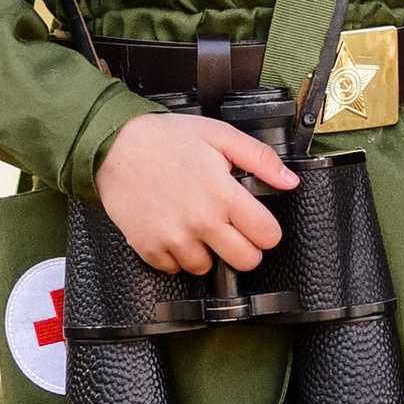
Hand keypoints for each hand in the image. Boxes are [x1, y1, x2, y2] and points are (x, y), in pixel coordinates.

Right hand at [96, 108, 297, 275]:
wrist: (113, 146)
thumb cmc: (165, 138)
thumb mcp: (219, 135)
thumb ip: (259, 159)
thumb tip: (290, 181)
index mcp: (222, 194)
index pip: (267, 236)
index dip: (267, 230)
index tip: (257, 222)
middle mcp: (200, 222)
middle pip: (244, 261)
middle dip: (244, 247)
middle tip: (232, 229)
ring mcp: (173, 239)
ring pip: (207, 267)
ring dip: (207, 251)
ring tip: (196, 223)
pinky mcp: (149, 248)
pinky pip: (174, 268)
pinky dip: (176, 254)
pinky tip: (173, 229)